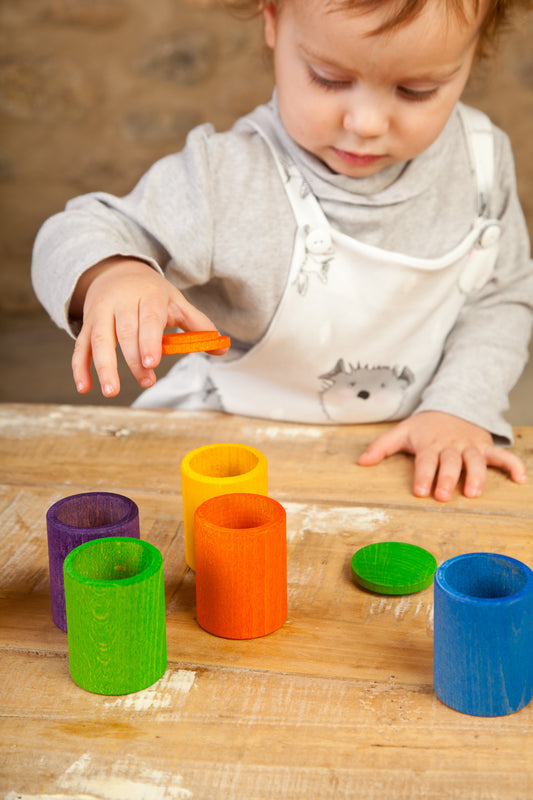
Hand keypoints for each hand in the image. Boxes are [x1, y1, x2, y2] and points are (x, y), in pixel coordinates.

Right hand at [71, 257, 226, 396]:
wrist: (117, 270)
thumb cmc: (152, 293)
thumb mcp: (176, 302)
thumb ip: (198, 325)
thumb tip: (221, 349)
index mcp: (148, 296)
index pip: (148, 319)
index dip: (149, 340)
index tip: (151, 362)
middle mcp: (121, 303)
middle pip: (125, 332)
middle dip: (133, 359)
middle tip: (146, 381)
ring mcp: (100, 313)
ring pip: (99, 340)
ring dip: (103, 367)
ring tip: (110, 391)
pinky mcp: (87, 324)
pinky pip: (80, 346)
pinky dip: (79, 367)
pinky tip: (84, 387)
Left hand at [357, 411, 526, 500]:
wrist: (452, 404)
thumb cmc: (425, 425)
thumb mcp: (402, 431)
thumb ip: (382, 447)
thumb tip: (361, 462)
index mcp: (429, 444)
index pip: (425, 460)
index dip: (422, 475)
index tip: (419, 491)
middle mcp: (451, 446)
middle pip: (450, 463)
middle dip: (447, 478)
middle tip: (443, 496)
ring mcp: (470, 446)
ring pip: (475, 461)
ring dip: (476, 476)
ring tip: (473, 493)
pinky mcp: (485, 446)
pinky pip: (502, 455)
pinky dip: (513, 465)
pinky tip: (521, 479)